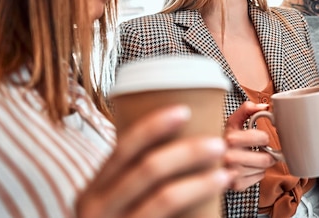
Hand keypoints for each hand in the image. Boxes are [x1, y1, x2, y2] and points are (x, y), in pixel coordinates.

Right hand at [77, 105, 231, 217]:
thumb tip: (180, 140)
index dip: (153, 126)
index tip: (185, 111)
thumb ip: (133, 180)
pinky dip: (198, 204)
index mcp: (92, 192)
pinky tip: (217, 204)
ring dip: (201, 181)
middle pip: (147, 169)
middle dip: (188, 152)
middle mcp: (96, 212)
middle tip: (218, 144)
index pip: (122, 150)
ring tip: (225, 173)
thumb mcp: (114, 204)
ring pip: (164, 198)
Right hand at [224, 101, 276, 190]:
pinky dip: (257, 172)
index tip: (259, 137)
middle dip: (267, 153)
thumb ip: (247, 109)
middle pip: (266, 159)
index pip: (263, 139)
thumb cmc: (227, 138)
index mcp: (229, 139)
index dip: (263, 137)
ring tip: (251, 158)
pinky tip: (247, 167)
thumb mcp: (233, 121)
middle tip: (260, 150)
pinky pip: (259, 178)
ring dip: (261, 163)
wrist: (211, 161)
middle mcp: (229, 157)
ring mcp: (232, 174)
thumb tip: (264, 107)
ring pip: (263, 168)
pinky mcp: (236, 186)